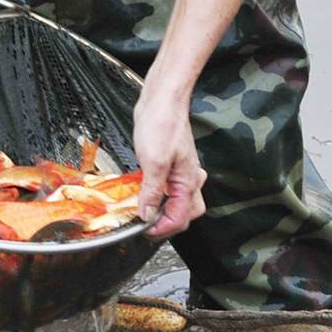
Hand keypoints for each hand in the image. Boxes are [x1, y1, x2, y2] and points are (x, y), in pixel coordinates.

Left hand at [131, 86, 206, 238]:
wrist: (162, 100)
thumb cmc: (162, 123)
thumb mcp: (154, 160)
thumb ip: (151, 191)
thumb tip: (147, 215)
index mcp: (188, 182)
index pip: (180, 218)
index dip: (160, 230)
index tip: (142, 231)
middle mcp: (189, 179)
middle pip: (185, 215)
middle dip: (166, 225)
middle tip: (145, 227)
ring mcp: (181, 172)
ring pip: (180, 203)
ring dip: (164, 212)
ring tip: (145, 213)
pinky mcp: (171, 164)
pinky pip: (170, 189)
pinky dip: (160, 197)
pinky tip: (147, 193)